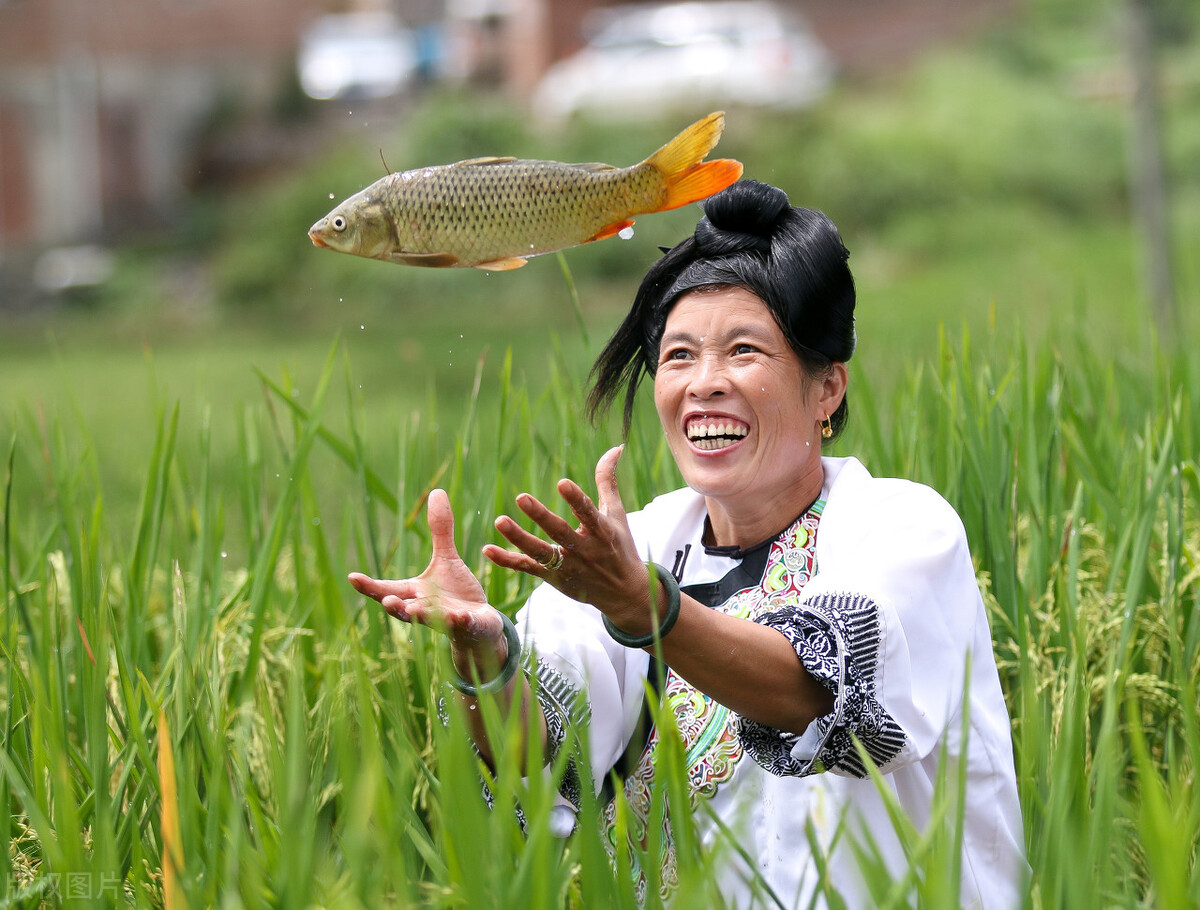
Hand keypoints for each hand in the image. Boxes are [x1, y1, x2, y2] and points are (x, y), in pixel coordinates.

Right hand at [348, 489, 506, 670]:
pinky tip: (460, 616)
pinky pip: (462, 626)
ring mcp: (444, 621)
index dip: (369, 586)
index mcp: (414, 593)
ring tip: (416, 610)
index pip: (386, 589)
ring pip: (430, 620)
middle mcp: (424, 609)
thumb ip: (440, 531)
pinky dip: (460, 622)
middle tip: (386, 600)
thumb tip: (436, 491)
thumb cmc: (456, 593)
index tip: (352, 577)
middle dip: (394, 605)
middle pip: (404, 609)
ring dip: (423, 616)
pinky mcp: (467, 627)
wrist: (479, 624)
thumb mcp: (447, 559)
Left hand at [483, 446, 656, 633]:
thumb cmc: (619, 546)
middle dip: (541, 516)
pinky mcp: (554, 579)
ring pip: (540, 553)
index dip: (575, 498)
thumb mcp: (616, 514)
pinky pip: (527, 569)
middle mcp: (584, 549)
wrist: (625, 593)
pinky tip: (487, 550)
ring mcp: (568, 566)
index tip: (562, 483)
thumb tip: (615, 447)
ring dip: (518, 538)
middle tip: (521, 497)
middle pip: (559, 532)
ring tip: (499, 521)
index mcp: (601, 531)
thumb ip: (607, 481)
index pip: (588, 512)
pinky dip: (507, 560)